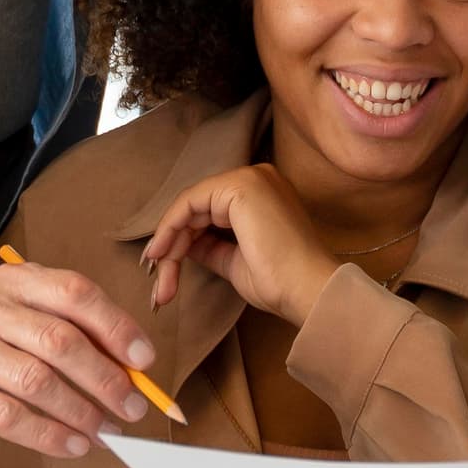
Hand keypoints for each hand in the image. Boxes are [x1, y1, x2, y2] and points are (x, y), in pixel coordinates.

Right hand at [0, 262, 156, 458]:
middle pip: (60, 341)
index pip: (74, 294)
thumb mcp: (20, 320)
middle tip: (132, 408)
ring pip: (37, 381)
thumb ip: (72, 335)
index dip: (115, 327)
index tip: (144, 360)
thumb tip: (133, 372)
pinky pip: (10, 416)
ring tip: (107, 432)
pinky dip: (49, 435)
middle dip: (105, 379)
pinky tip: (73, 446)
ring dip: (81, 412)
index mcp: (14, 282)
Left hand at [138, 163, 343, 325]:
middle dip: (173, 247)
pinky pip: (190, 202)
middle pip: (197, 209)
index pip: (210, 212)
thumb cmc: (280, 282)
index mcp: (262, 194)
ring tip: (161, 281)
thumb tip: (184, 246)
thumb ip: (211, 247)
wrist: (307, 289)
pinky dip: (171, 228)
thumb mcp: (236, 261)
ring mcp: (248, 178)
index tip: (162, 271)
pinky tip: (162, 255)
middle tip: (160, 285)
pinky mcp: (239, 186)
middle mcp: (257, 178)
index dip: (182, 240)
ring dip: (170, 245)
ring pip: (189, 208)